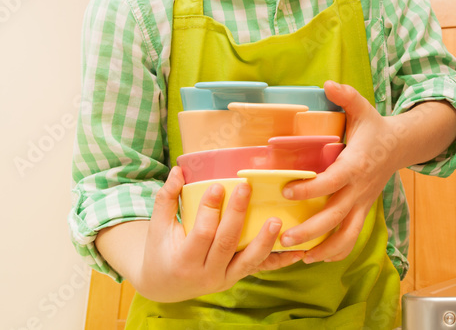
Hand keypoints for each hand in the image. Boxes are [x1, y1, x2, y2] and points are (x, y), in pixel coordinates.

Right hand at [132, 166, 304, 302]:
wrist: (165, 285)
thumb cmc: (161, 250)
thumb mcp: (158, 227)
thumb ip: (166, 198)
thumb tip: (177, 170)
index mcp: (183, 261)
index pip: (201, 234)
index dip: (209, 210)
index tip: (217, 186)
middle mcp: (205, 274)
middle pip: (226, 243)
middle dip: (237, 215)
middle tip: (246, 188)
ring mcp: (224, 278)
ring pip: (248, 261)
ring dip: (265, 241)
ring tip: (276, 221)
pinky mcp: (237, 277)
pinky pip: (260, 269)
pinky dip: (279, 261)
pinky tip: (297, 251)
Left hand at [278, 81, 402, 263]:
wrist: (400, 146)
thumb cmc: (375, 128)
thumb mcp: (363, 109)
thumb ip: (346, 96)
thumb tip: (328, 83)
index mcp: (356, 164)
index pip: (332, 182)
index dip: (310, 190)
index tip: (286, 192)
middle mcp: (360, 189)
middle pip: (335, 216)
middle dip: (309, 229)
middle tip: (284, 236)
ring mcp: (362, 203)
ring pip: (346, 235)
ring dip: (322, 248)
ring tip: (298, 255)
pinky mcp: (363, 211)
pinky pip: (351, 237)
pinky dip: (335, 251)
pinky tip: (314, 256)